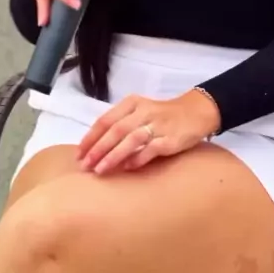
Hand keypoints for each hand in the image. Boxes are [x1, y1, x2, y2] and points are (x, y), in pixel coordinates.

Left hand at [77, 89, 220, 174]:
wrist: (195, 112)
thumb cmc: (162, 115)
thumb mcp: (140, 112)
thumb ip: (120, 125)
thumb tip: (96, 147)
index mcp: (132, 103)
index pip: (106, 119)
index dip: (91, 137)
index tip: (79, 154)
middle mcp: (143, 111)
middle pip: (115, 130)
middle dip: (98, 149)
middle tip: (85, 166)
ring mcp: (157, 125)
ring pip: (130, 139)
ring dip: (113, 156)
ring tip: (100, 170)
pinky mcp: (170, 139)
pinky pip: (150, 150)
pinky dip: (137, 159)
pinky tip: (127, 168)